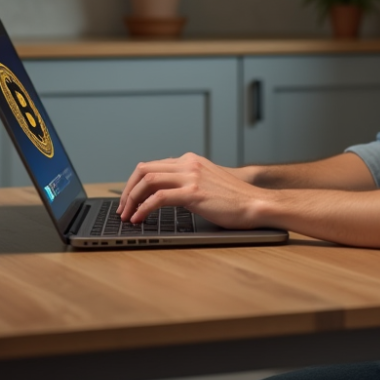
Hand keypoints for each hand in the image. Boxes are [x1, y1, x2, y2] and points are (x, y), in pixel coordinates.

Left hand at [116, 153, 268, 227]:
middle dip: (127, 190)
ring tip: (127, 216)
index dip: (134, 183)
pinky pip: (158, 198)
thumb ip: (188, 183)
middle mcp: (188, 164)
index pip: (152, 166)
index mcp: (190, 160)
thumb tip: (164, 195)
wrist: (257, 203)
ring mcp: (191, 177)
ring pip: (147, 181)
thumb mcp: (208, 183)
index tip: (128, 199)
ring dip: (131, 199)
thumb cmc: (235, 199)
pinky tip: (139, 219)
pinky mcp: (194, 193)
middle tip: (122, 209)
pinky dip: (143, 208)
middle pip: (144, 170)